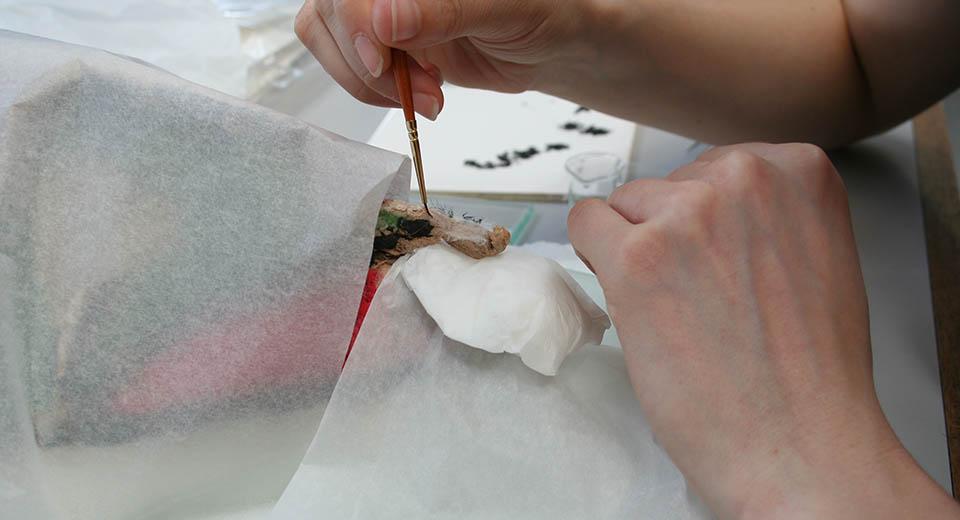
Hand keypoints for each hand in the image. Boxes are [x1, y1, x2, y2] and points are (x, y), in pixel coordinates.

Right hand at [293, 0, 586, 119]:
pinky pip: (347, 64)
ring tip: (429, 95)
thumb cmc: (540, 12)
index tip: (381, 59)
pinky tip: (421, 93)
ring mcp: (378, 9)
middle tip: (421, 87)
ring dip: (371, 81)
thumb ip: (443, 12)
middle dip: (369, 61)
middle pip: (330, 10)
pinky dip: (377, 91)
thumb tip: (385, 20)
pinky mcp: (381, 41)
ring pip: (326, 37)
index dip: (356, 22)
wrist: (550, 44)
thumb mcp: (501, 10)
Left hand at [568, 143, 959, 518]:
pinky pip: (585, 222)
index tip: (716, 258)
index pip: (715, 167)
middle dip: (671, 234)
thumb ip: (770, 213)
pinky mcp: (636, 255)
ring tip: (676, 310)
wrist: (796, 442)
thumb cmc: (810, 370)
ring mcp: (689, 212)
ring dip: (635, 251)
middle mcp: (745, 175)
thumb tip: (708, 200)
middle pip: (668, 184)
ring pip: (625, 206)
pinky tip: (628, 296)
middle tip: (697, 296)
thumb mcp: (818, 255)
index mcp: (799, 169)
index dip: (706, 220)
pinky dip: (594, 257)